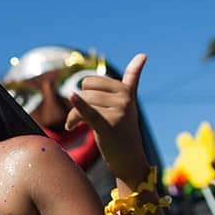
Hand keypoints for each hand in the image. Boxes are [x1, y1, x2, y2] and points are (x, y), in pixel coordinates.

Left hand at [65, 53, 147, 181]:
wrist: (130, 160)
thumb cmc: (124, 130)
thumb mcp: (128, 103)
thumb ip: (131, 80)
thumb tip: (142, 55)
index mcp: (126, 91)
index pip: (94, 81)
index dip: (86, 91)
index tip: (117, 77)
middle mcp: (123, 99)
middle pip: (85, 90)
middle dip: (78, 103)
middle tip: (80, 119)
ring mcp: (118, 111)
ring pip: (83, 103)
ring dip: (73, 116)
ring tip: (76, 125)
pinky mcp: (109, 125)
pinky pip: (89, 112)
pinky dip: (78, 107)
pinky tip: (72, 98)